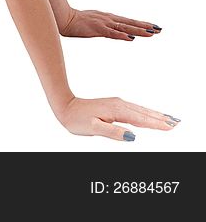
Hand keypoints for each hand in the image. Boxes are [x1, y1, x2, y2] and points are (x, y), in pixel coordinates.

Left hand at [57, 96, 180, 140]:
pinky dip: (145, 112)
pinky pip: (134, 109)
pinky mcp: (114, 104)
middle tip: (176, 122)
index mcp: (116, 110)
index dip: (156, 124)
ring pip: (140, 110)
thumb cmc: (77, 119)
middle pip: (144, 113)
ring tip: (169, 118)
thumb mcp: (94, 128)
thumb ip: (113, 132)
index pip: (141, 119)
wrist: (65, 107)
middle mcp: (119, 104)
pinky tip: (148, 115)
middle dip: (160, 118)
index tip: (170, 126)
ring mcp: (116, 103)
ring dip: (154, 114)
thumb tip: (132, 136)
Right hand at [60, 8, 161, 39]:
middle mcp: (108, 18)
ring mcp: (103, 23)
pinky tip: (131, 37)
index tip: (153, 27)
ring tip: (151, 33)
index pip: (128, 21)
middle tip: (159, 29)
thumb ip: (104, 28)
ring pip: (124, 27)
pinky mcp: (96, 28)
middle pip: (130, 23)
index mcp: (107, 18)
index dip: (141, 24)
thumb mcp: (92, 24)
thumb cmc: (74, 22)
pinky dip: (121, 34)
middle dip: (145, 26)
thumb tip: (113, 33)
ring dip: (138, 30)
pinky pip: (111, 33)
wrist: (62, 18)